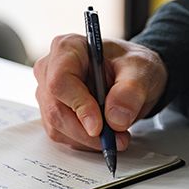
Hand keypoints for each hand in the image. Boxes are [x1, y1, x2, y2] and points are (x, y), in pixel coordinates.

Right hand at [33, 34, 167, 150]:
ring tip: (115, 135)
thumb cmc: (130, 65)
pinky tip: (102, 133)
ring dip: (86, 139)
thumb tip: (115, 119)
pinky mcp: (50, 111)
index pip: (60, 81)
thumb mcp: (141, 70)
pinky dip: (83, 141)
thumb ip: (131, 91)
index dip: (78, 106)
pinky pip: (60, 134)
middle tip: (116, 138)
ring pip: (56, 126)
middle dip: (86, 131)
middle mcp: (49, 69)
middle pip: (55, 109)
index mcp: (67, 48)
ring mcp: (46, 92)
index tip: (99, 127)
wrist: (130, 75)